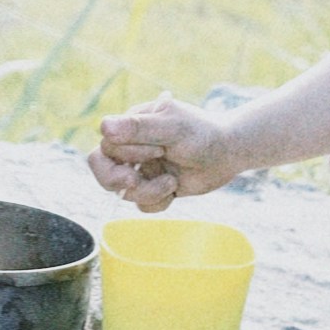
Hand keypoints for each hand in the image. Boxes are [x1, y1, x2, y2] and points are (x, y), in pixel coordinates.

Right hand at [89, 96, 242, 211]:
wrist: (228, 154)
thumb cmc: (201, 133)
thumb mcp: (172, 126)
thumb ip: (138, 128)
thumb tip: (103, 127)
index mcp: (131, 125)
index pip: (106, 144)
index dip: (125, 153)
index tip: (157, 150)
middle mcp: (131, 148)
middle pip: (101, 168)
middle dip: (116, 180)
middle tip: (134, 181)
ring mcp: (141, 169)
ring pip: (122, 192)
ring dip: (147, 191)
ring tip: (172, 182)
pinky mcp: (153, 188)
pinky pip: (140, 204)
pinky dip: (157, 201)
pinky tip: (175, 189)